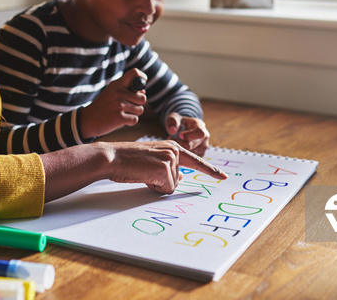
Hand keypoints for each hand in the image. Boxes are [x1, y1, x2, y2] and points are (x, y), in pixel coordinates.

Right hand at [41, 140, 227, 201]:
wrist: (112, 157)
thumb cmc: (126, 160)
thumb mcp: (151, 159)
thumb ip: (167, 165)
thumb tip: (178, 178)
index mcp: (172, 146)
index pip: (196, 160)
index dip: (211, 170)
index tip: (224, 177)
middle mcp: (175, 150)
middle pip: (178, 180)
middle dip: (162, 182)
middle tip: (144, 172)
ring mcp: (171, 159)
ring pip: (172, 186)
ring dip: (156, 185)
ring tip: (142, 172)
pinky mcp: (165, 169)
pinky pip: (166, 190)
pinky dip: (154, 188)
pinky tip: (143, 176)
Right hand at [81, 69, 146, 137]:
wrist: (88, 120)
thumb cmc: (103, 106)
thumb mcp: (112, 93)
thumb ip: (127, 91)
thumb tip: (143, 92)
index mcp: (116, 84)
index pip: (134, 73)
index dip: (142, 77)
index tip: (143, 82)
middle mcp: (118, 93)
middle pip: (143, 98)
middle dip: (138, 104)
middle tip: (128, 106)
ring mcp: (119, 105)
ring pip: (140, 110)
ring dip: (134, 114)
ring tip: (122, 113)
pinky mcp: (119, 117)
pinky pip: (135, 119)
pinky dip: (130, 122)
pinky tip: (121, 121)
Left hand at [166, 113, 209, 156]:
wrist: (183, 129)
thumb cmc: (179, 122)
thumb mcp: (174, 118)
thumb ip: (172, 122)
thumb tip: (172, 130)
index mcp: (200, 125)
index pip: (200, 133)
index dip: (190, 136)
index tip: (179, 136)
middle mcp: (205, 137)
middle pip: (194, 145)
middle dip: (180, 145)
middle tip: (170, 140)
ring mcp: (203, 147)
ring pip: (191, 154)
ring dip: (180, 151)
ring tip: (173, 144)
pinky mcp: (200, 155)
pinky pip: (191, 159)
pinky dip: (182, 156)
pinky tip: (177, 150)